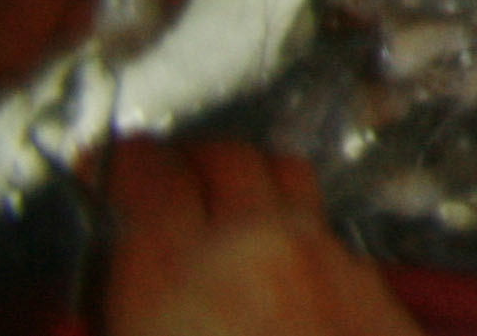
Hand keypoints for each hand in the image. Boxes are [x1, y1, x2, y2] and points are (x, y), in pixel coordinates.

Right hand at [106, 139, 420, 335]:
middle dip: (188, 161)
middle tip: (163, 182)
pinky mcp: (374, 281)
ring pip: (286, 175)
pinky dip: (298, 226)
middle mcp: (255, 246)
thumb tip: (118, 289)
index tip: (102, 166)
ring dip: (251, 179)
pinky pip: (328, 226)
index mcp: (174, 273)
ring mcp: (326, 256)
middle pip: (224, 157)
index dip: (117, 164)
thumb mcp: (138, 332)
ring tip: (223, 207)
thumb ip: (127, 302)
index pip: (143, 173)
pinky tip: (282, 262)